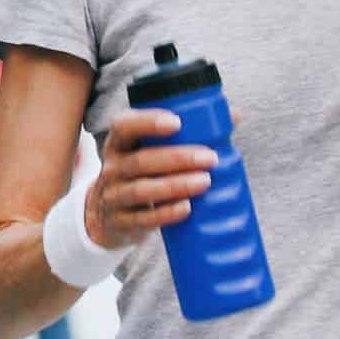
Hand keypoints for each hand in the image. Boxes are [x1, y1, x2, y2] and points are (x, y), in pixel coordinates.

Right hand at [84, 111, 215, 250]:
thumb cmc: (142, 175)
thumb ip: (186, 134)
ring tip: (205, 181)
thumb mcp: (150, 152)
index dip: (147, 123)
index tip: (177, 122)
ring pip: (142, 190)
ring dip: (175, 185)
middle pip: (140, 161)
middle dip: (177, 158)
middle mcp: (112, 168)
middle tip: (210, 157)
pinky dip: (166, 213)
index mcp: (119, 144)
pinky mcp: (121, 222)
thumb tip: (231, 116)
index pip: (124, 126)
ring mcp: (114, 196)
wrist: (108, 215)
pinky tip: (187, 207)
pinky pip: (143, 218)